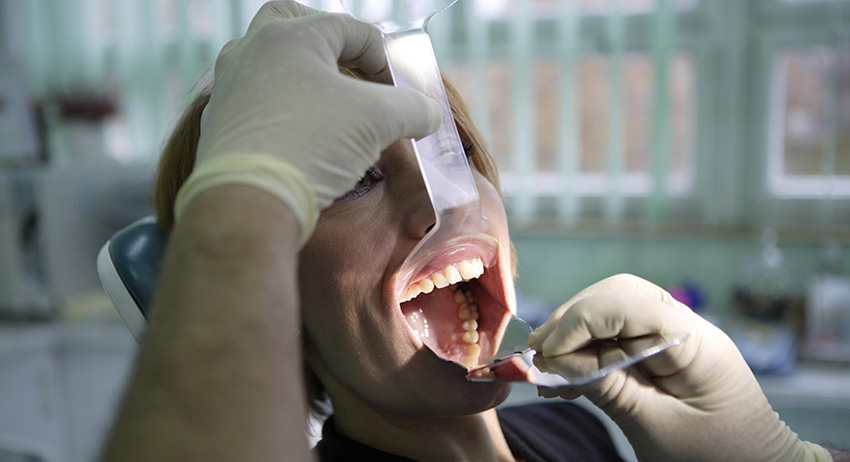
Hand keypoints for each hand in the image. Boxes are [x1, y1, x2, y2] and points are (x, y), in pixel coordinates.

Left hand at [178, 1, 440, 239]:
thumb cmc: (312, 144)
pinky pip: (253, 100)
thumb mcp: (379, 121)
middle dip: (329, 43)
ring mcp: (228, 85)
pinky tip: (298, 135)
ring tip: (327, 105)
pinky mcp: (217, 122)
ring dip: (300, 76)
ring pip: (268, 61)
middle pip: (294, 22)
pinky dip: (279, 107)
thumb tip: (428, 114)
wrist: (248, 200)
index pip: (352, 29)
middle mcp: (252, 50)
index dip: (386, 59)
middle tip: (351, 71)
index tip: (400, 94)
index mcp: (291, 35)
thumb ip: (413, 110)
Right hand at [528, 274, 829, 461]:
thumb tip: (557, 360)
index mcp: (695, 343)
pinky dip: (587, 348)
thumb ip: (609, 389)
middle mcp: (685, 326)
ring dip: (575, 332)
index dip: (579, 321)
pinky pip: (618, 333)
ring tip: (547, 366)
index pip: (627, 303)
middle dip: (571, 320)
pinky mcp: (663, 350)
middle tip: (537, 355)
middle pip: (616, 296)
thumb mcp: (657, 429)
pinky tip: (567, 374)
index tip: (547, 354)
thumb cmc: (717, 456)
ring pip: (613, 308)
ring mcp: (675, 335)